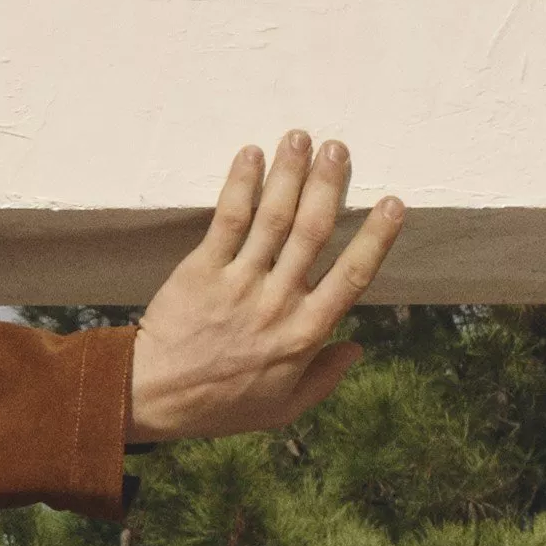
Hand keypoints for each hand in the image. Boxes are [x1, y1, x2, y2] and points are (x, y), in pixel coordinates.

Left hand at [125, 133, 404, 446]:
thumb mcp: (283, 408)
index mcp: (305, 333)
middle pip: (312, 233)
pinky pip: (226, 220)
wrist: (153, 396)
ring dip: (289, 174)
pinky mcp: (200, 271)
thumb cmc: (221, 404)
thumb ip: (324, 377)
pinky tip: (251, 156)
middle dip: (329, 186)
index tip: (392, 203)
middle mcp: (277, 302)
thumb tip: (359, 346)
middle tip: (339, 148)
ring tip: (301, 138)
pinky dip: (241, 185)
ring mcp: (238, 283)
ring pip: (273, 218)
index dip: (375, 238)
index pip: (352, 276)